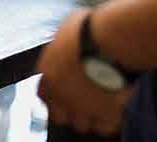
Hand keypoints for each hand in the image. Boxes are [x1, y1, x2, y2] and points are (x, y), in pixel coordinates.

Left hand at [37, 9, 129, 135]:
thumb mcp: (68, 29)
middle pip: (59, 117)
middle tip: (83, 100)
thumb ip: (63, 44)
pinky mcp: (104, 114)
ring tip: (100, 103)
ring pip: (81, 125)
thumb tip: (68, 41)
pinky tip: (114, 108)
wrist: (111, 41)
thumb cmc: (90, 28)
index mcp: (48, 74)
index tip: (63, 92)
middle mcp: (60, 95)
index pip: (43, 96)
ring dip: (89, 116)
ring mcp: (82, 108)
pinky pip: (104, 127)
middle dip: (69, 110)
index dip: (54, 95)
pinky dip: (108, 120)